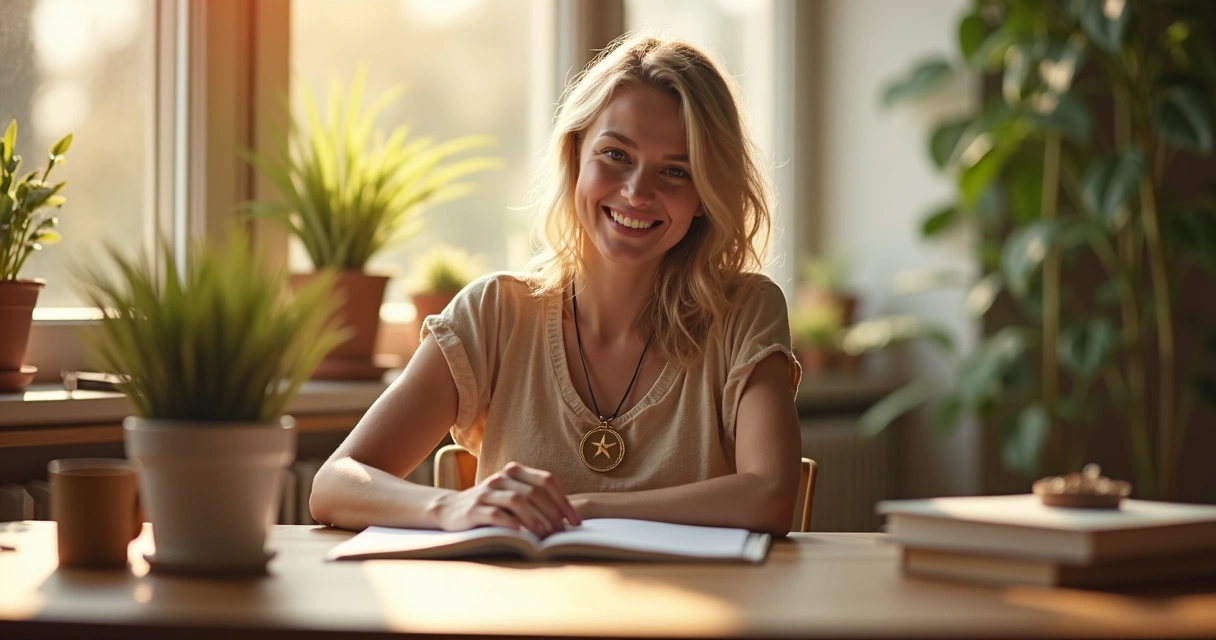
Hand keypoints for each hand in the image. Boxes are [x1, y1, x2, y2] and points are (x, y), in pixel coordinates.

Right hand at [429, 462, 580, 536]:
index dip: (563, 501)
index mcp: (515, 472)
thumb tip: (566, 518)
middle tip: (561, 533)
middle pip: (534, 492)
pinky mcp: (473, 508)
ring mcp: (486, 491)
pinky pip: (496, 514)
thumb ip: (534, 499)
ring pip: (517, 500)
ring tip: (545, 534)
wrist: (450, 509)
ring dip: (535, 518)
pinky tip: (521, 534)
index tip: (575, 522)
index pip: (546, 481)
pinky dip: (511, 523)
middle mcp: (502, 478)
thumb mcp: (511, 496)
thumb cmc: (489, 506)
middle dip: (552, 513)